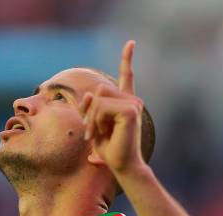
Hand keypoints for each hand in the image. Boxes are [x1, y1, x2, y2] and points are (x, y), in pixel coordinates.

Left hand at [81, 41, 145, 173]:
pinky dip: (95, 121)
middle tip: (91, 131)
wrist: (122, 165)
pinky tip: (102, 133)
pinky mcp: (130, 111)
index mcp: (125, 102)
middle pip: (100, 90)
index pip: (126, 77)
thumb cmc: (108, 148)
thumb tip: (89, 94)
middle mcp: (132, 100)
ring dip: (91, 118)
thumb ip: (90, 107)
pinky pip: (101, 107)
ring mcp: (133, 104)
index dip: (127, 59)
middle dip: (89, 111)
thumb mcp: (93, 124)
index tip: (130, 43)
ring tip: (96, 134)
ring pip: (99, 98)